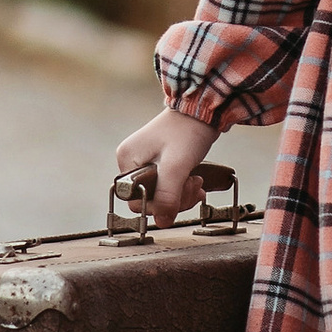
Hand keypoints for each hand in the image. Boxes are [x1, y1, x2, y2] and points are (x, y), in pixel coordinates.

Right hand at [113, 101, 216, 226]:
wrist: (203, 109)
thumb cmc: (188, 130)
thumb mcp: (177, 166)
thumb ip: (168, 195)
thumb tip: (163, 221)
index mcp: (128, 160)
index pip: (136, 200)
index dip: (159, 204)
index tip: (179, 194)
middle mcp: (132, 162)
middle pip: (149, 199)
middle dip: (174, 198)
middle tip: (192, 186)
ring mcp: (145, 162)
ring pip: (161, 195)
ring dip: (182, 194)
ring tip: (196, 182)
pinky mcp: (159, 163)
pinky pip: (168, 186)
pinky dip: (183, 188)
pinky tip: (195, 182)